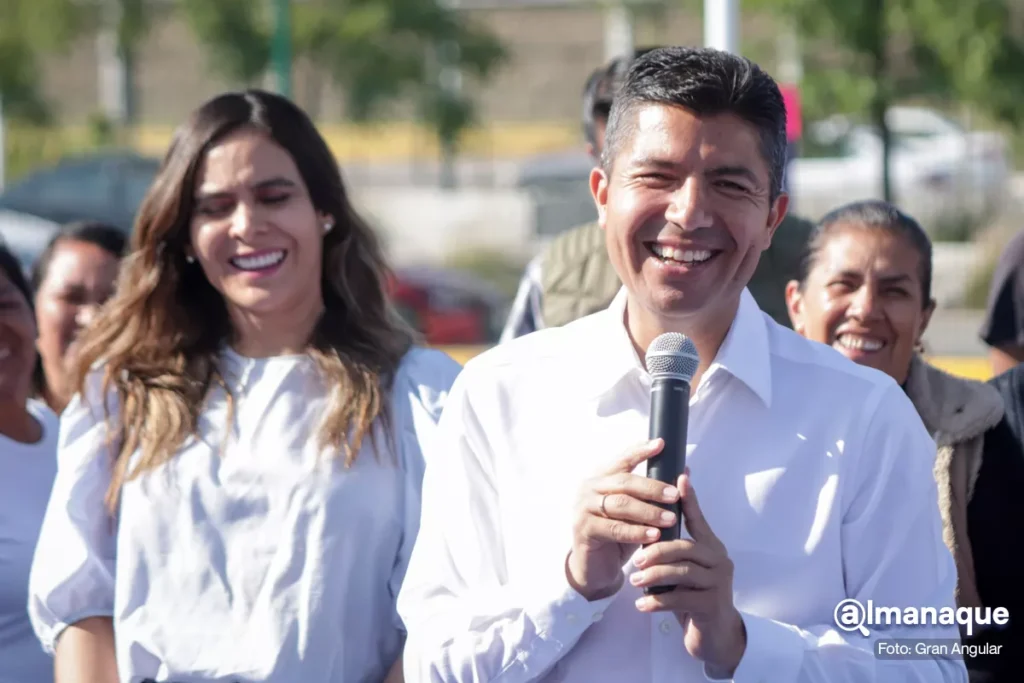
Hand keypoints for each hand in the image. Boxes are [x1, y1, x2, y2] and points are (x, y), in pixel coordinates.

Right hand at [566, 438, 680, 600]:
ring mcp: (583, 508)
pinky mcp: (584, 529)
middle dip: (652, 487)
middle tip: (675, 495)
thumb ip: (652, 493)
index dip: (640, 451)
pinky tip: (654, 535)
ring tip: (670, 519)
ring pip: (621, 504)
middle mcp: (589, 488)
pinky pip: (615, 528)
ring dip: (649, 512)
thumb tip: (685, 471)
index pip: (622, 460)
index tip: (661, 444)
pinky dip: (636, 531)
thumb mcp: (636, 511)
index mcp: (600, 478)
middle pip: (624, 482)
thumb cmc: (617, 534)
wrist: (594, 567)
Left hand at [629, 472, 745, 676]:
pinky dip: (657, 601)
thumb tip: (650, 521)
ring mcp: (718, 583)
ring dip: (654, 576)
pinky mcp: (712, 606)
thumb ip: (674, 547)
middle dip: (657, 550)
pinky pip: (680, 599)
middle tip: (636, 558)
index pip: (697, 518)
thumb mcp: (684, 568)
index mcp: (711, 546)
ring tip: (635, 581)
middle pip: (685, 547)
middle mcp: (719, 560)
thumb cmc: (693, 596)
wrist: (714, 636)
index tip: (679, 476)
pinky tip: (642, 604)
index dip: (689, 498)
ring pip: (682, 572)